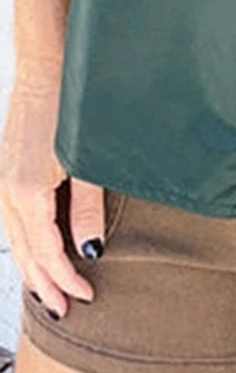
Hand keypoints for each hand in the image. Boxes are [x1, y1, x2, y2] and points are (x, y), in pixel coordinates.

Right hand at [0, 67, 106, 316]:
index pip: (47, 253)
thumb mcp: (88, 162)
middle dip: (45, 283)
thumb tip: (90, 249)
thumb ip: (87, 208)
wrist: (49, 62)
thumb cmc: (74, 104)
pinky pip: (10, 219)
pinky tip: (36, 247)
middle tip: (66, 310)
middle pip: (24, 253)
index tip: (86, 297)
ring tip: (49, 289)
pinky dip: (23, 241)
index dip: (66, 279)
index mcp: (28, 191)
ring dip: (31, 266)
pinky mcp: (6, 169)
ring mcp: (2, 180)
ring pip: (13, 238)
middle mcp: (7, 191)